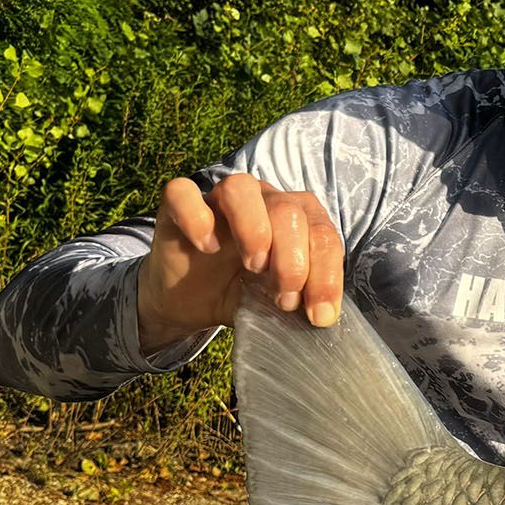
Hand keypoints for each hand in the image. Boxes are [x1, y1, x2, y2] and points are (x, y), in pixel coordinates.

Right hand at [136, 173, 344, 352]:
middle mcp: (264, 198)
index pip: (323, 234)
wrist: (193, 302)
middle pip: (289, 210)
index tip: (319, 316)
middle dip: (293, 262)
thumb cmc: (246, 293)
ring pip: (241, 188)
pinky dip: (196, 218)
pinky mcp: (178, 205)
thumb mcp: (281, 301)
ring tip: (253, 267)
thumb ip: (305, 300)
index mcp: (300, 218)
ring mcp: (220, 198)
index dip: (326, 276)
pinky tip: (206, 248)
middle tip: (283, 299)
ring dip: (253, 230)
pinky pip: (183, 192)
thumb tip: (326, 316)